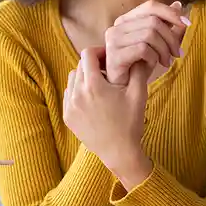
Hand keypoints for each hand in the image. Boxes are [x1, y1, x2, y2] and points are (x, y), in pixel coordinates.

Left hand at [63, 47, 152, 187]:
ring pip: (72, 79)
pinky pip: (68, 94)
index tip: (109, 58)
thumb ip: (137, 70)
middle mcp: (77, 93)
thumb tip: (137, 54)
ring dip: (84, 77)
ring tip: (100, 85)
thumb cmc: (131, 123)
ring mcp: (70, 106)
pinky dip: (78, 92)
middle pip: (80, 65)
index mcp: (93, 85)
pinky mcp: (67, 116)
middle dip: (93, 64)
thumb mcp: (138, 94)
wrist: (119, 153)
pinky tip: (93, 99)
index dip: (99, 52)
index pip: (87, 54)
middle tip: (107, 71)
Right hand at [105, 0, 189, 85]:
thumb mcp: (156, 43)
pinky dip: (153, 57)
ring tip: (166, 62)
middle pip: (153, 21)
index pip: (150, 6)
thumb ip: (165, 24)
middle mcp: (117, 27)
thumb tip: (178, 5)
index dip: (170, 13)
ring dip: (163, 50)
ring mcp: (113, 40)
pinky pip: (143, 49)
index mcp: (126, 20)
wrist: (123, 88)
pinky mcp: (114, 55)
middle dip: (171, 38)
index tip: (187, 24)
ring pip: (149, 34)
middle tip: (177, 54)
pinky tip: (152, 65)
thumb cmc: (138, 65)